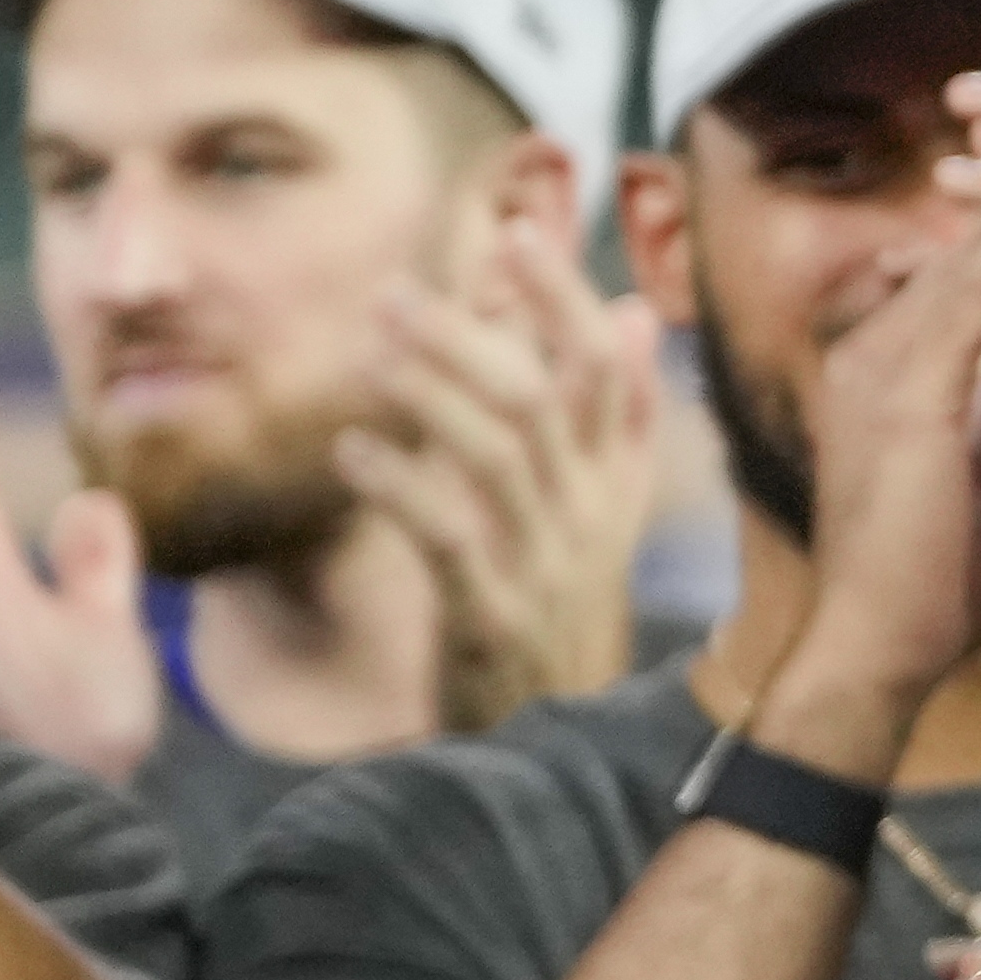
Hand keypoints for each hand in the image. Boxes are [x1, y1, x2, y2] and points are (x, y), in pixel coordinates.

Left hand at [335, 202, 659, 737]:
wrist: (556, 749)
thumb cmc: (558, 613)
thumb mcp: (598, 514)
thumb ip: (609, 417)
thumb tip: (628, 314)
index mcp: (614, 482)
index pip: (607, 366)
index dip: (561, 295)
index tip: (510, 230)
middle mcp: (589, 514)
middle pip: (543, 397)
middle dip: (472, 332)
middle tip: (394, 292)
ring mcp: (546, 564)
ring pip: (499, 453)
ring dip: (430, 392)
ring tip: (369, 349)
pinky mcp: (494, 617)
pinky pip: (450, 536)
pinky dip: (401, 486)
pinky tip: (352, 451)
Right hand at [760, 213, 980, 750]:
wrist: (873, 656)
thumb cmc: (925, 590)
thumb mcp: (968, 484)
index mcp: (882, 380)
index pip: (960, 282)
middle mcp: (870, 358)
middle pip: (963, 251)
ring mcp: (879, 370)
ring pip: (971, 257)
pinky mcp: (905, 396)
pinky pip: (974, 295)